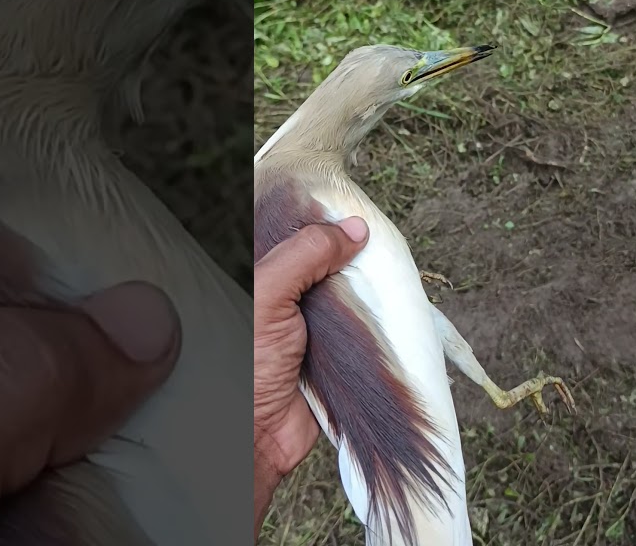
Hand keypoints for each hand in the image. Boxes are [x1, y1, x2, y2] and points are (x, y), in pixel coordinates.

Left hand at [253, 218, 367, 518]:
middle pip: (314, 258)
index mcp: (252, 276)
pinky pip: (352, 323)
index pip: (282, 231)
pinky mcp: (325, 350)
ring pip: (337, 289)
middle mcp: (275, 296)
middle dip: (342, 247)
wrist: (259, 436)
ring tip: (387, 260)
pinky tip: (389, 298)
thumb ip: (306, 254)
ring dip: (360, 283)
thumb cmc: (246, 363)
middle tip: (373, 231)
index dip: (311, 216)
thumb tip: (353, 229)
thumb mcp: (270, 294)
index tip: (344, 200)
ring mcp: (302, 324)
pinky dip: (370, 315)